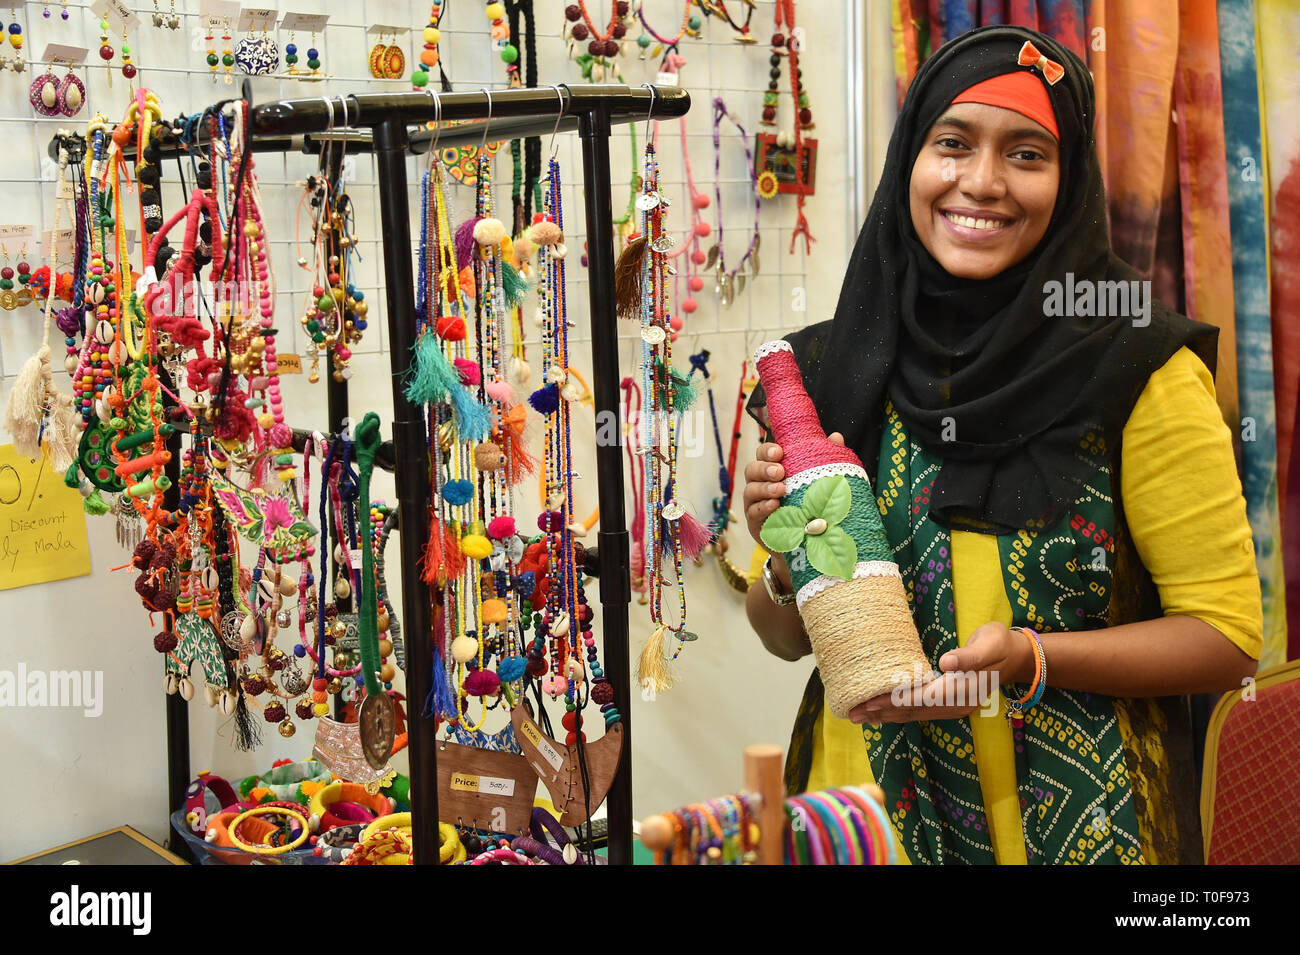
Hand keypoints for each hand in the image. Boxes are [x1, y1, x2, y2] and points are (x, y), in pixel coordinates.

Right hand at [742, 432, 844, 549]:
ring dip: (764, 488)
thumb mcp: (818, 481)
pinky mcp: (755, 522)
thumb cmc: (808, 503)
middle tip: (780, 472)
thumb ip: (825, 459)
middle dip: (765, 468)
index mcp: (772, 469)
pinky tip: (775, 506)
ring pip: (750, 490)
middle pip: (752, 469)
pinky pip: (753, 512)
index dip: (768, 451)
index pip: (763, 454)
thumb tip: (836, 437)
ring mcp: (754, 503)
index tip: (779, 452)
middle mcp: (760, 483)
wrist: (804, 539)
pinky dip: (763, 508)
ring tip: (780, 490)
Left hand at [847, 622, 1032, 723]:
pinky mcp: (949, 704)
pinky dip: (898, 713)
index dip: (894, 701)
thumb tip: (948, 663)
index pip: (921, 698)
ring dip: (886, 716)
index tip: (869, 702)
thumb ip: (969, 655)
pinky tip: (881, 713)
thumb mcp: (989, 643)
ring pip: (914, 715)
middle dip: (881, 713)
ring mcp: (953, 707)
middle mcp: (956, 704)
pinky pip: (919, 712)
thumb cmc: (999, 645)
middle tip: (852, 713)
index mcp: (963, 689)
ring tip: (859, 716)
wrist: (1016, 657)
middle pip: (913, 711)